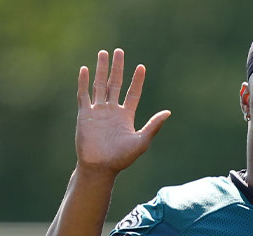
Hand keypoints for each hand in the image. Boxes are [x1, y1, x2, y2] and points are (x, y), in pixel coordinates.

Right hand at [75, 48, 170, 174]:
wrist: (100, 167)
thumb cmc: (121, 158)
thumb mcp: (141, 141)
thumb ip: (153, 126)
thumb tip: (168, 112)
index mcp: (126, 116)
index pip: (133, 93)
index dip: (137, 80)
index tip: (141, 67)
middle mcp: (112, 111)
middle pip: (115, 83)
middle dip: (117, 68)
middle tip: (119, 51)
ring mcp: (97, 111)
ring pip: (99, 85)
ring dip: (101, 69)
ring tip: (103, 53)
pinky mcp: (84, 114)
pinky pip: (84, 95)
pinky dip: (84, 82)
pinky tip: (85, 69)